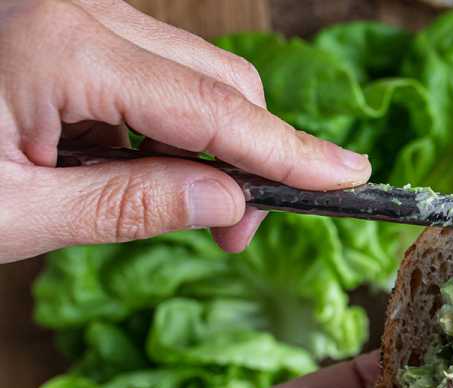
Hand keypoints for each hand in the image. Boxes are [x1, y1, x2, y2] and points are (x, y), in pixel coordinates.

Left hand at [0, 0, 371, 262]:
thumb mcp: (14, 214)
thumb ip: (134, 205)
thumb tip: (231, 204)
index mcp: (58, 50)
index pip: (215, 111)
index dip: (291, 152)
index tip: (351, 177)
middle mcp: (72, 9)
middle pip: (217, 76)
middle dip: (251, 152)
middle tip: (238, 232)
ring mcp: (65, 8)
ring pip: (189, 68)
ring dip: (207, 138)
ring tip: (180, 205)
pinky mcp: (57, 23)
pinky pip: (144, 66)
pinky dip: (162, 121)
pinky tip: (130, 165)